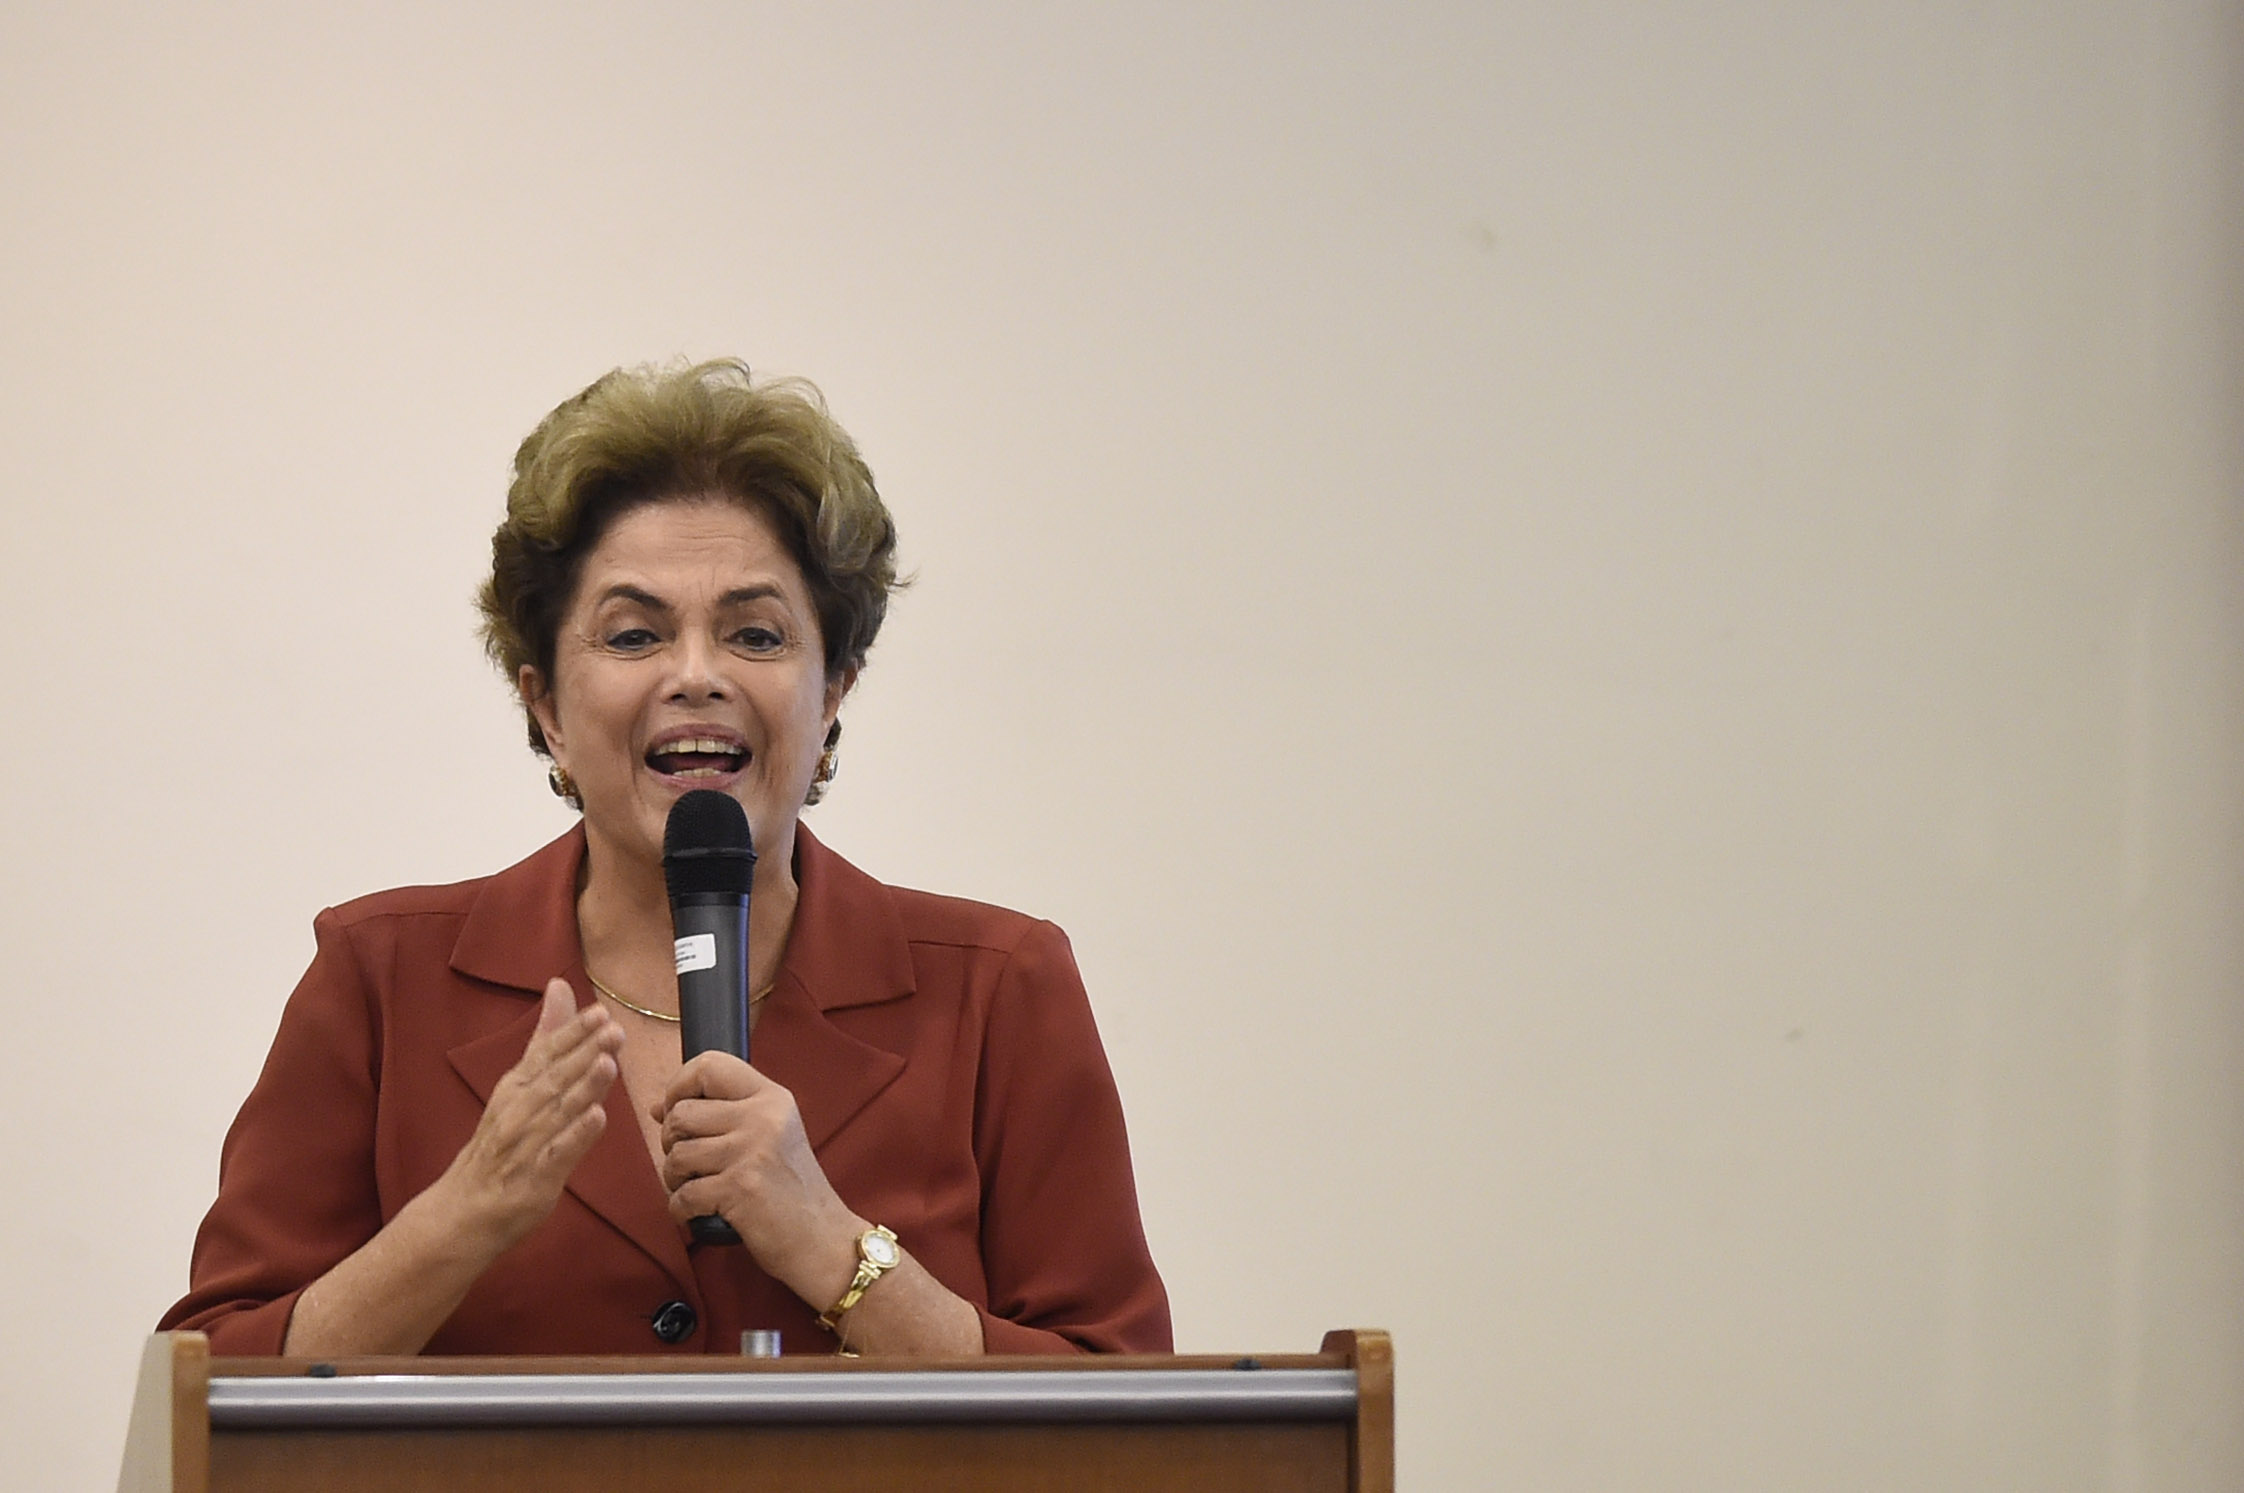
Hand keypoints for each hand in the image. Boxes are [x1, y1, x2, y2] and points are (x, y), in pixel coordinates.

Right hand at [435, 978, 623, 1251]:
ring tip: (608, 1063)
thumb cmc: (501, 1143)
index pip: (545, 1054)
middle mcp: (518, 1111)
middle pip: (554, 1078)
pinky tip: (597, 1118)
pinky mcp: (534, 1179)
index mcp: (515, 1087)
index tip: (600, 1013)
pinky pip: (557, 1154)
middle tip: (613, 1030)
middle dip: (584, 1053)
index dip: (572, 1034)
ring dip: (583, 1088)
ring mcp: (525, 1146)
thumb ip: (545, 1039)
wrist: (463, 1210)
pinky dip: (576, 1136)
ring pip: (557, 1112)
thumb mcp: (519, 1086)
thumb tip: (560, 986)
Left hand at [653, 1054, 858, 1302]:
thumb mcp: (768, 1136)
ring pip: (676, 1155)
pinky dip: (681, 1210)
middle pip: (681, 1113)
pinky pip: (682, 1195)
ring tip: (698, 1190)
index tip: (676, 1109)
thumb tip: (658, 1107)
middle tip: (691, 1164)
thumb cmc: (789, 1190)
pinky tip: (701, 1213)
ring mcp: (752, 1152)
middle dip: (671, 1143)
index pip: (710, 1065)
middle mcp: (763, 1117)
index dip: (680, 1085)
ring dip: (675, 1179)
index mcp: (772, 1097)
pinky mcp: (739, 1189)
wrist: (822, 1239)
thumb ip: (720, 1115)